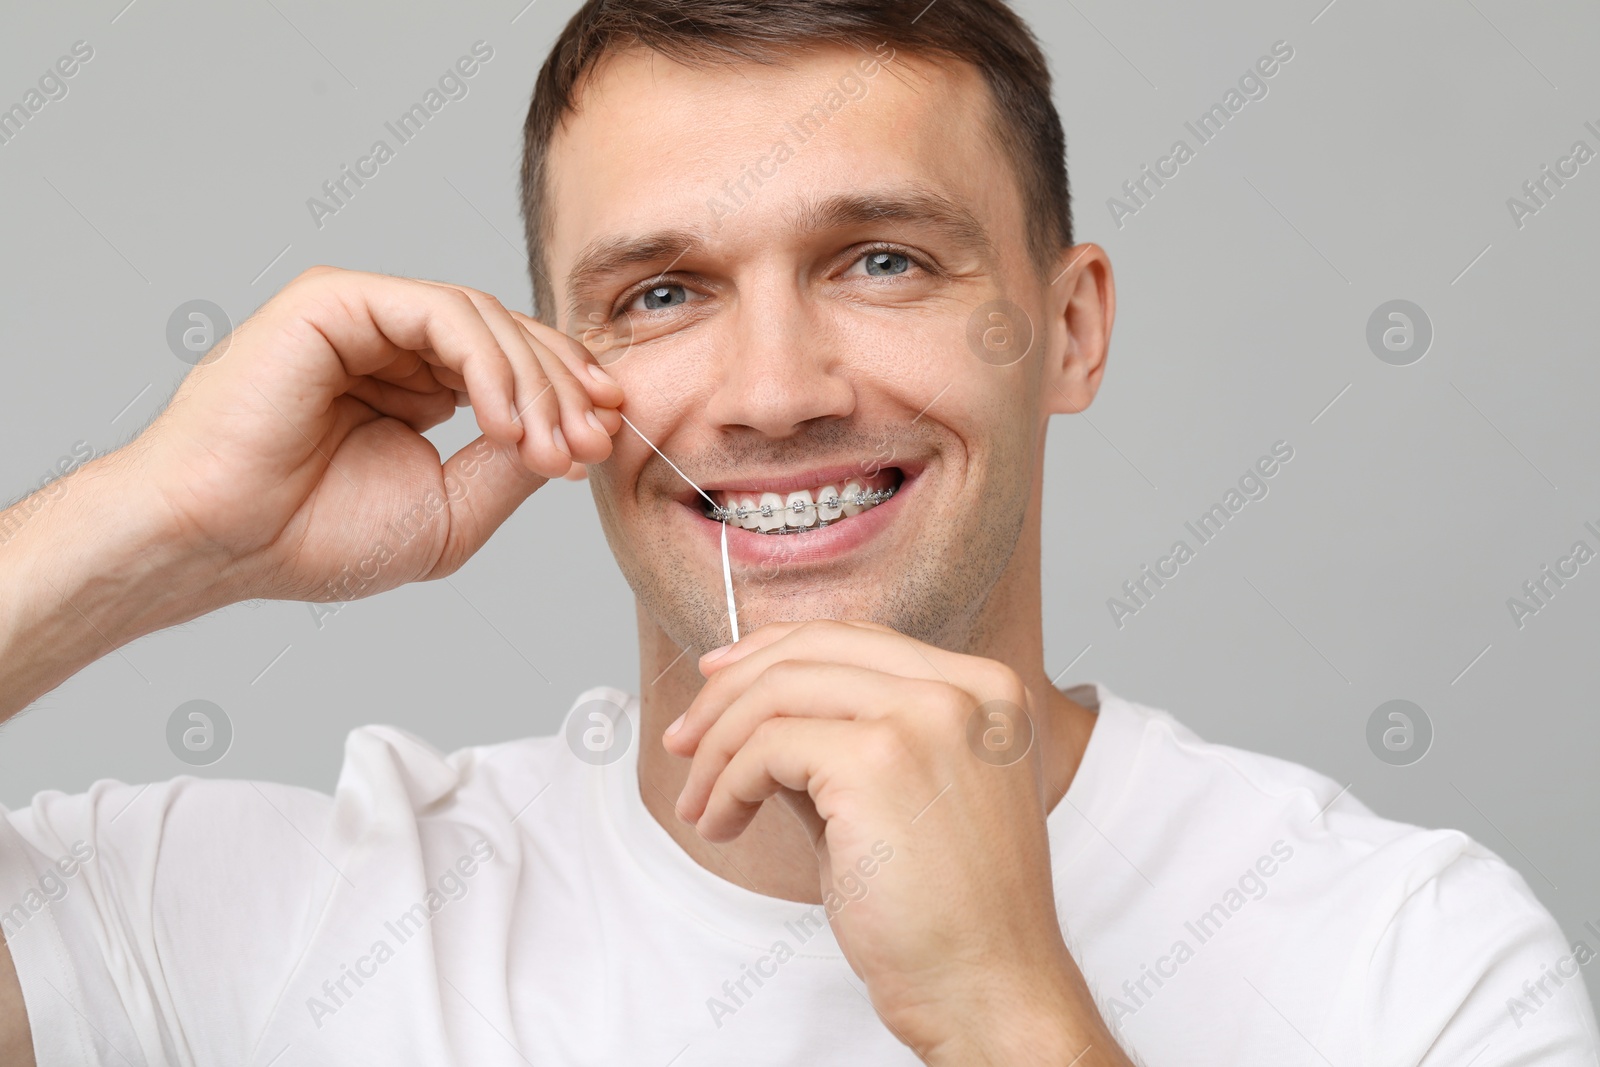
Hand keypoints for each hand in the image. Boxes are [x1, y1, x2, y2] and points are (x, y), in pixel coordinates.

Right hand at [128, 266, 622, 602]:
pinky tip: (503, 422)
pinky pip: (440, 313)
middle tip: (593, 443)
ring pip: (484, 320)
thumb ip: (514, 465)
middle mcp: (394, 345)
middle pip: (511, 339)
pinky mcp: (337, 300)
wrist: (225, 543)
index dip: (569, 397)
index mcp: (419, 387)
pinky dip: (487, 365)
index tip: (607, 439)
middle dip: (565, 391)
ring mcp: (365, 317)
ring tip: (548, 448)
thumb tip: (578, 430)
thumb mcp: (453, 511)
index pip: (515, 369)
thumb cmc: (317, 538)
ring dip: (534, 384)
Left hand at [664, 620, 1128, 1064]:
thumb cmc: (948, 911)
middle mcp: (965, 688)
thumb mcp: (898, 796)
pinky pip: (767, 747)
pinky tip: (723, 823)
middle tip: (684, 741)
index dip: (773, 651)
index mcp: (986, 689)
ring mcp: (926, 717)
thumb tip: (752, 709)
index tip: (715, 682)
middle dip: (729, 690)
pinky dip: (728, 783)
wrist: (990, 989)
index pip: (857, 638)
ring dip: (718, 746)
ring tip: (702, 803)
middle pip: (813, 648)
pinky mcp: (878, 760)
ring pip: (779, 691)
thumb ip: (841, 739)